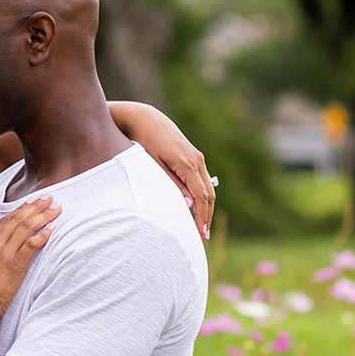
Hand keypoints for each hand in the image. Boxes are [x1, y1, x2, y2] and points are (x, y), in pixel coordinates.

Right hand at [0, 194, 59, 319]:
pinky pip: (31, 245)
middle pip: (18, 219)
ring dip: (43, 216)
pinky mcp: (15, 265)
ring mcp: (4, 254)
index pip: (5, 220)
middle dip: (35, 206)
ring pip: (26, 227)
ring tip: (55, 208)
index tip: (31, 202)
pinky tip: (52, 228)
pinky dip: (43, 235)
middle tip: (48, 197)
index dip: (21, 209)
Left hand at [113, 103, 215, 239]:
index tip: (201, 234)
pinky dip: (202, 196)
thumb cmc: (145, 142)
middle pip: (209, 194)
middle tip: (202, 236)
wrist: (146, 119)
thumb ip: (172, 185)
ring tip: (200, 226)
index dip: (203, 217)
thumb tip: (189, 206)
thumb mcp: (154, 166)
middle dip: (207, 215)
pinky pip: (202, 181)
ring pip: (208, 187)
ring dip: (206, 207)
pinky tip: (196, 208)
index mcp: (188, 163)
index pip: (202, 196)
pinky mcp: (194, 157)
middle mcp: (197, 160)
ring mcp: (197, 158)